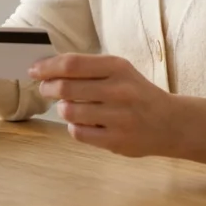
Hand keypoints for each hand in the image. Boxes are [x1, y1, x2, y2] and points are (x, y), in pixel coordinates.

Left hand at [30, 54, 177, 157]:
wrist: (171, 123)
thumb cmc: (138, 93)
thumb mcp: (120, 72)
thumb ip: (88, 69)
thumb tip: (48, 69)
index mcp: (118, 68)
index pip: (72, 64)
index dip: (47, 67)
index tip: (34, 70)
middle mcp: (119, 90)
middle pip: (66, 88)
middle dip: (48, 88)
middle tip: (46, 89)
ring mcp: (118, 117)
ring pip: (69, 111)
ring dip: (62, 109)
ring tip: (70, 106)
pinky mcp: (116, 141)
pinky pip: (78, 132)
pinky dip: (74, 127)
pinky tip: (83, 122)